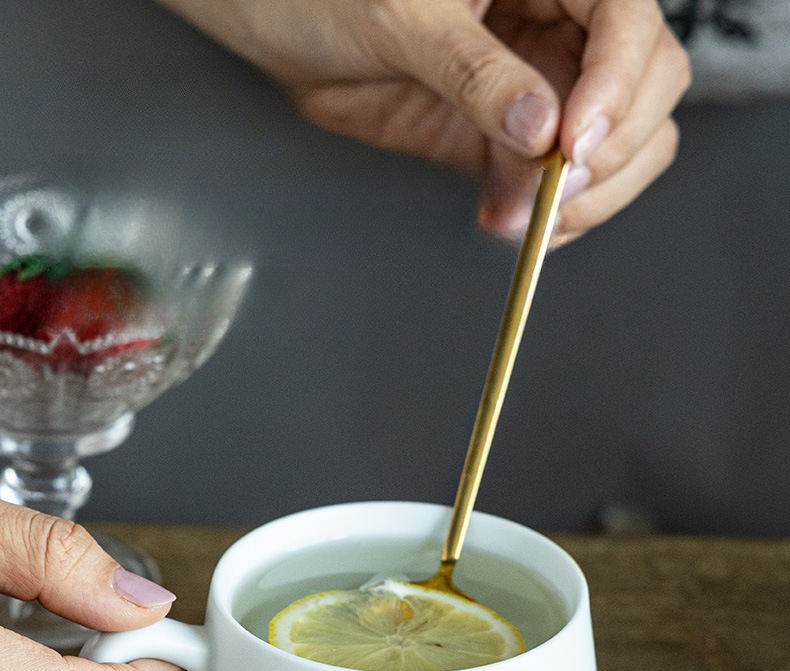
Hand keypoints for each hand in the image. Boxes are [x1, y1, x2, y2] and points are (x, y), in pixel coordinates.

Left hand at [156, 0, 689, 243]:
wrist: (276, 23)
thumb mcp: (401, 15)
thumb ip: (474, 69)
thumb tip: (539, 126)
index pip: (628, 18)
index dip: (620, 82)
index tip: (579, 139)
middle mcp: (557, 23)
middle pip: (647, 86)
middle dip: (614, 148)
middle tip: (556, 189)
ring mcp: (537, 85)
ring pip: (615, 146)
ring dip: (583, 196)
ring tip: (521, 220)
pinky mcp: (505, 141)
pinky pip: (551, 186)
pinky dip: (539, 217)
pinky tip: (501, 222)